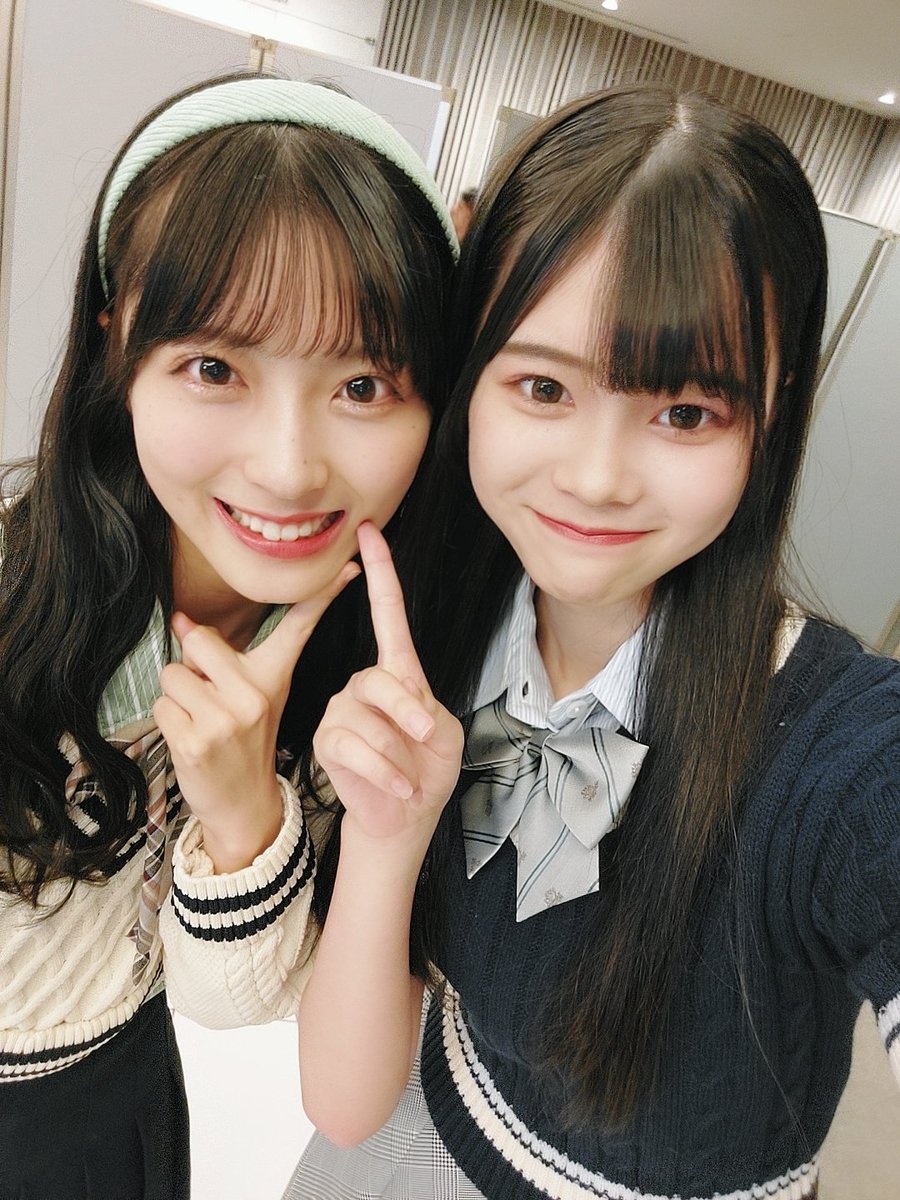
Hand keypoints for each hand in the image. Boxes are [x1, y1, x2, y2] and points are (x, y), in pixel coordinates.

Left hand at [154, 563, 357, 869]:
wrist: (242, 805)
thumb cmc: (243, 744)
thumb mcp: (251, 697)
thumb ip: (221, 658)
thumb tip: (179, 618)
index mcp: (274, 678)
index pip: (299, 629)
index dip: (324, 595)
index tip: (348, 568)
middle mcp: (254, 695)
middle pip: (199, 640)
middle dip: (190, 664)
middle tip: (208, 695)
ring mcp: (226, 719)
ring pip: (173, 675)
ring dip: (176, 696)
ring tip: (200, 721)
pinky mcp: (196, 741)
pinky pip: (162, 705)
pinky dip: (167, 720)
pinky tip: (190, 740)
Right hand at [313, 522, 462, 845]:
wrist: (406, 818)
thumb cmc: (427, 771)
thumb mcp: (442, 735)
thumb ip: (422, 708)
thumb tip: (398, 700)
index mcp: (398, 673)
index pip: (387, 615)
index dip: (380, 574)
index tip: (370, 532)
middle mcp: (363, 684)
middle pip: (381, 680)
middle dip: (408, 712)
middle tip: (426, 737)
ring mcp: (340, 710)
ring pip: (367, 718)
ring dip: (398, 753)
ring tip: (408, 775)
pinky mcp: (326, 740)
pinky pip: (353, 746)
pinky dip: (383, 771)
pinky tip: (396, 787)